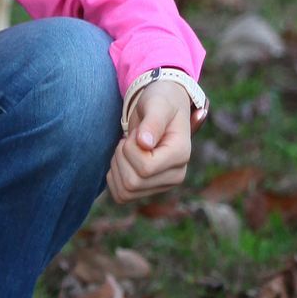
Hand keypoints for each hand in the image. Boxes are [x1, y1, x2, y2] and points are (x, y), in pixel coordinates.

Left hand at [107, 83, 192, 202]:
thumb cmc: (161, 102)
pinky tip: (123, 160)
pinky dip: (115, 178)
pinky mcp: (149, 189)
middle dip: (122, 156)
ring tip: (128, 147)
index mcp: (181, 155)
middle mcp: (176, 175)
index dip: (130, 149)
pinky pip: (121, 195)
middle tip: (130, 138)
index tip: (136, 133)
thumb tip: (145, 143)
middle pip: (133, 182)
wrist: (162, 108)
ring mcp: (163, 185)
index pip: (145, 168)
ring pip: (126, 191)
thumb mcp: (157, 104)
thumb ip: (153, 121)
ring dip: (117, 166)